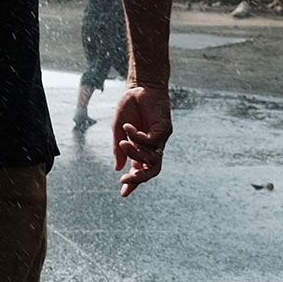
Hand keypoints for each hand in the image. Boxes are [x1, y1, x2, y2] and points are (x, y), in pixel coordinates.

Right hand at [112, 82, 171, 196]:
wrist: (140, 87)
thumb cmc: (129, 107)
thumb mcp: (119, 130)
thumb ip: (119, 149)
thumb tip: (117, 167)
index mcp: (141, 149)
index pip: (140, 170)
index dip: (132, 183)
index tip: (123, 194)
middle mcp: (153, 146)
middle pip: (153, 170)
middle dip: (140, 178)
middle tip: (125, 179)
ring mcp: (160, 139)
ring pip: (152, 158)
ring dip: (136, 154)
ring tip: (124, 144)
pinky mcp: (165, 129)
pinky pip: (152, 141)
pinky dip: (138, 137)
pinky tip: (128, 128)